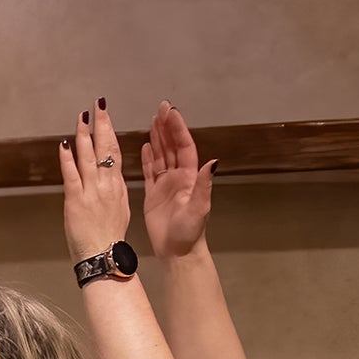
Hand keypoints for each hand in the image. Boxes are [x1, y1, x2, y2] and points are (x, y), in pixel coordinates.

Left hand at [57, 99, 131, 257]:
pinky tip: (65, 144)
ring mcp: (92, 192)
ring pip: (88, 157)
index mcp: (117, 187)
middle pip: (105, 148)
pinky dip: (67, 159)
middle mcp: (107, 185)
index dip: (110, 132)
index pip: (115, 153)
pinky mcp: (76, 201)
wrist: (104, 256)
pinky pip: (71, 175)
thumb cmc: (110, 238)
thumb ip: (114, 191)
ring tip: (82, 117)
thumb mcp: (120, 210)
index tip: (107, 117)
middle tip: (98, 105)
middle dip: (101, 124)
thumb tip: (110, 177)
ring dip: (84, 135)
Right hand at [139, 98, 214, 256]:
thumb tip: (213, 162)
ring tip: (152, 120)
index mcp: (190, 177)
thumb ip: (204, 184)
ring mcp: (166, 185)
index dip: (177, 129)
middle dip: (167, 127)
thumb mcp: (199, 207)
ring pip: (161, 155)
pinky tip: (145, 145)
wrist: (177, 251)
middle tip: (161, 107)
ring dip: (157, 138)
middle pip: (172, 146)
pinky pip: (150, 171)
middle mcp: (179, 177)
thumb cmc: (189, 232)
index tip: (171, 112)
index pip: (183, 147)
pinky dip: (148, 157)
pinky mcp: (154, 194)